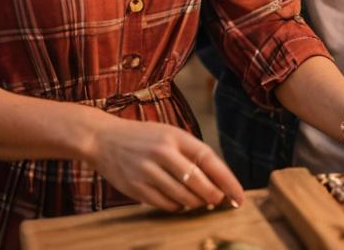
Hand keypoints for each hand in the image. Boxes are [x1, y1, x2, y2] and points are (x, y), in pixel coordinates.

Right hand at [84, 113, 243, 213]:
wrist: (103, 139)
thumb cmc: (143, 138)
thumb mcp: (168, 135)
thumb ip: (190, 154)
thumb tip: (216, 182)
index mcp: (174, 136)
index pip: (208, 160)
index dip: (227, 180)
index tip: (239, 196)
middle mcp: (162, 153)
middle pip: (198, 183)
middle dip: (213, 196)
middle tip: (219, 201)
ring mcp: (148, 171)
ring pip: (183, 197)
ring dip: (196, 203)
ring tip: (199, 201)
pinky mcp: (136, 188)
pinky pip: (165, 205)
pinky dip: (177, 207)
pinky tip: (179, 202)